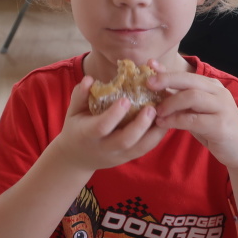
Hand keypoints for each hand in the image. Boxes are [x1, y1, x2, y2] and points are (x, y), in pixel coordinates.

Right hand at [51, 75, 168, 170]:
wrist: (78, 158)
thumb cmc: (76, 128)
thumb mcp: (73, 111)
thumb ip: (80, 95)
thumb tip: (90, 79)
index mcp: (87, 135)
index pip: (101, 127)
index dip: (114, 114)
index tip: (125, 99)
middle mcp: (104, 148)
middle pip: (125, 141)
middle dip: (140, 125)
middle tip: (151, 107)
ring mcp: (118, 156)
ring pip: (140, 148)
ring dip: (154, 132)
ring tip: (163, 113)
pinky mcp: (129, 157)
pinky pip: (146, 148)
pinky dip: (157, 135)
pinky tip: (165, 120)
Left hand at [149, 66, 237, 168]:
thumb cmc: (215, 130)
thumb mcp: (197, 111)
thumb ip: (181, 98)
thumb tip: (157, 86)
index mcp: (213, 86)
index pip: (187, 74)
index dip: (167, 70)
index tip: (149, 64)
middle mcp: (219, 92)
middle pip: (189, 81)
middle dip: (167, 79)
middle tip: (148, 84)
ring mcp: (222, 107)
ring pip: (192, 97)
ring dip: (171, 103)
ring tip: (157, 111)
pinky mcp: (220, 125)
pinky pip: (193, 119)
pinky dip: (175, 120)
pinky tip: (163, 124)